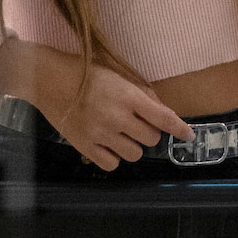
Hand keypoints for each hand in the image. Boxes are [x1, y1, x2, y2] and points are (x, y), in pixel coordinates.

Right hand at [0, 39, 190, 171]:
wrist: (49, 80)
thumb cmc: (85, 73)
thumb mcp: (118, 75)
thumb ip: (140, 93)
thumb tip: (159, 109)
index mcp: (128, 97)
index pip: (163, 118)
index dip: (180, 128)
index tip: (189, 135)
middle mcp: (118, 118)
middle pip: (151, 139)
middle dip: (149, 132)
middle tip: (138, 124)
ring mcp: (101, 135)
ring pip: (134, 154)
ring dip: (133, 146)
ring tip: (122, 135)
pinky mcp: (85, 147)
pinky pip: (111, 164)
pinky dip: (114, 157)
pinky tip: (108, 145)